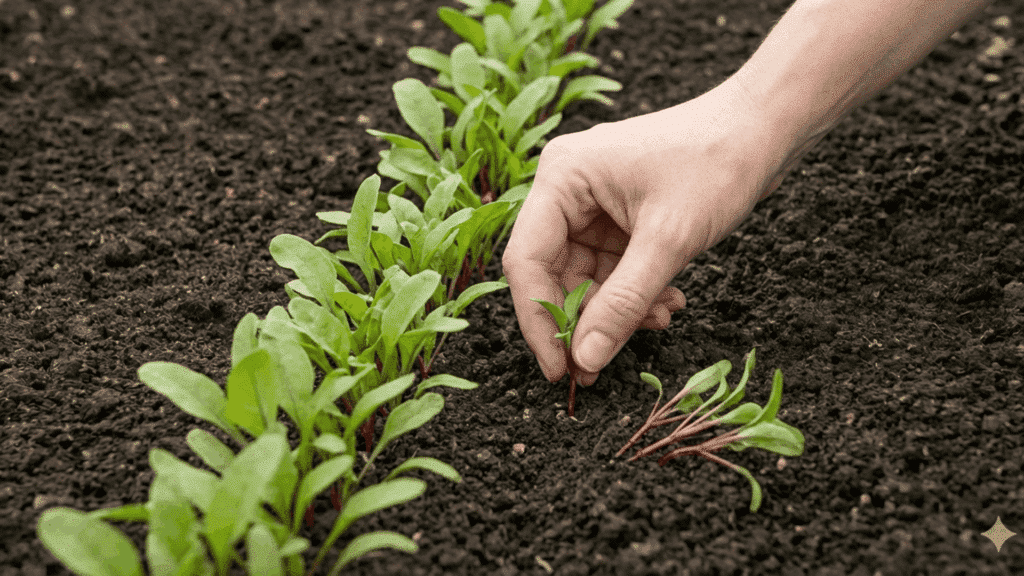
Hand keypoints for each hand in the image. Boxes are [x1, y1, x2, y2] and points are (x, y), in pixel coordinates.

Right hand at [502, 78, 794, 384]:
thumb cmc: (717, 162)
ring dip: (618, 309)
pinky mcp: (617, 218)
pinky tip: (668, 302)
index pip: (527, 261)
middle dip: (585, 318)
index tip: (560, 369)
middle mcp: (567, 189)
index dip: (540, 320)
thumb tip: (586, 359)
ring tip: (660, 316)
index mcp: (562, 177)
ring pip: (585, 279)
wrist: (764, 130)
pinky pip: (611, 271)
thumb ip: (623, 303)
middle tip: (605, 361)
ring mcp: (592, 204)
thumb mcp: (668, 240)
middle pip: (553, 274)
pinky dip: (635, 294)